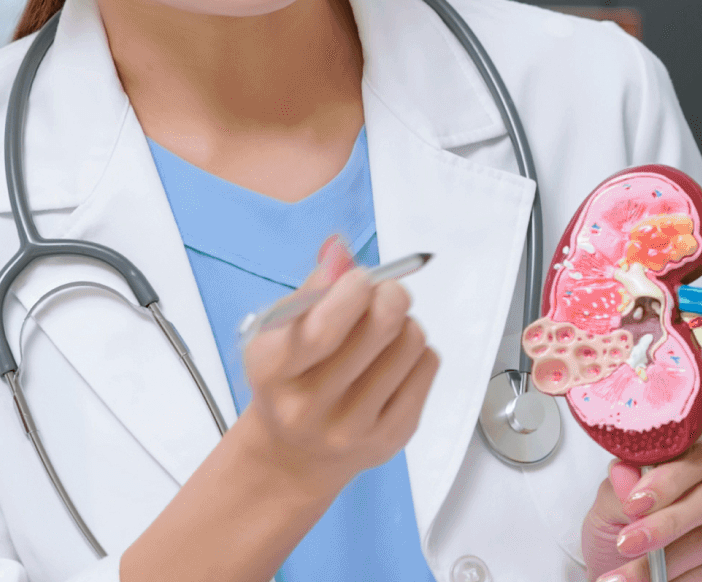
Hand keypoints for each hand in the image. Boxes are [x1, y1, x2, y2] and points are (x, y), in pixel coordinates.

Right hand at [232, 235, 440, 489]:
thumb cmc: (290, 379)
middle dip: (390, 295)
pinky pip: (428, 366)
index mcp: (272, 373)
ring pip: (411, 343)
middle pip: (379, 330)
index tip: (361, 278)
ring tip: (384, 333)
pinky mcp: (391, 436)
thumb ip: (312, 288)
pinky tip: (394, 360)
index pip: (321, 330)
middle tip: (385, 292)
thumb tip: (340, 248)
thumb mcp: (280, 333)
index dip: (352, 292)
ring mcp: (353, 427)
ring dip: (405, 324)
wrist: (295, 454)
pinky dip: (418, 352)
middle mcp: (309, 407)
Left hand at [581, 434, 701, 581]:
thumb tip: (625, 473)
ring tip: (627, 577)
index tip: (634, 503)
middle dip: (667, 523)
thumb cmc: (628, 529)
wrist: (634, 570)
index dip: (668, 480)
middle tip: (629, 543)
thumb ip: (620, 489)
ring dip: (665, 562)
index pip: (700, 456)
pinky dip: (686, 580)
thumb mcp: (613, 507)